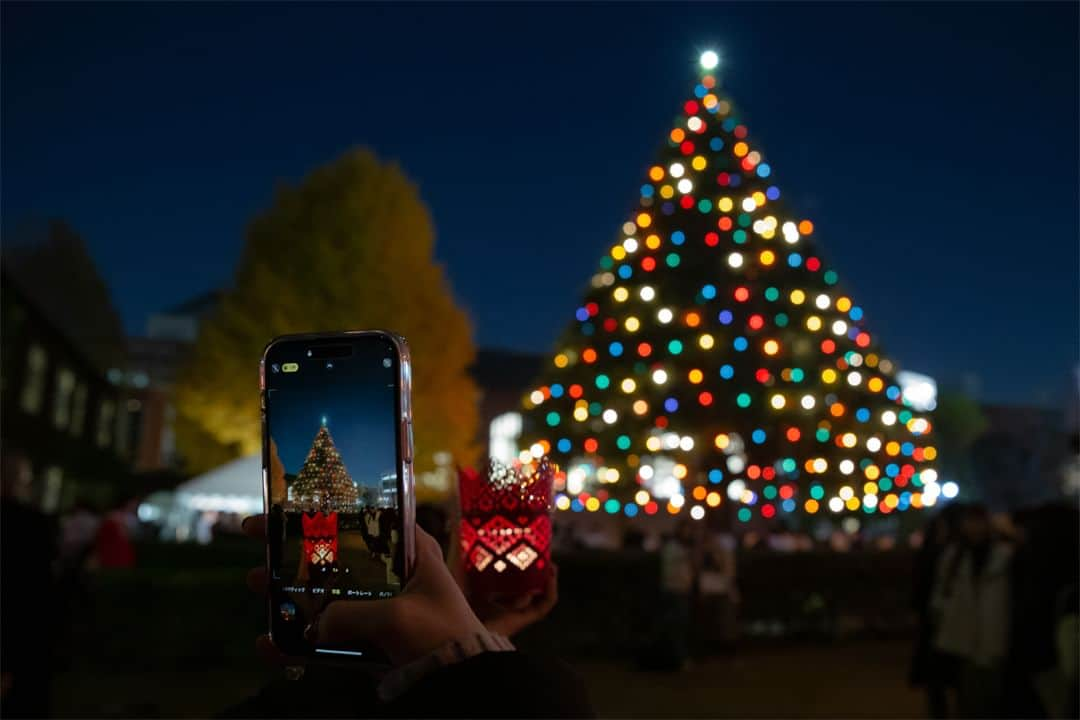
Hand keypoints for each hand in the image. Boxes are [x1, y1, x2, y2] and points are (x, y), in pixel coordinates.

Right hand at [244, 515, 485, 666]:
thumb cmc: (440, 636)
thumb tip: (315, 625)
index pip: (367, 517)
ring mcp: (381, 606)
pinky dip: (299, 642)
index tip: (289, 503)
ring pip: (328, 593)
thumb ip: (351, 614)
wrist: (461, 683)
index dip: (328, 509)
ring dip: (291, 589)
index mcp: (412, 551)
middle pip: (338, 552)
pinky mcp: (371, 639)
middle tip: (257, 536)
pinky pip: (329, 636)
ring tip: (256, 583)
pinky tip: (269, 645)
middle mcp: (395, 573)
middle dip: (296, 547)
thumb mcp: (397, 618)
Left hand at [446, 520, 558, 636]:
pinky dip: (550, 592)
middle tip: (540, 552)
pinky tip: (551, 574)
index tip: (521, 545)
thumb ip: (457, 546)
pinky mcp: (520, 623)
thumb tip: (457, 519)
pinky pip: (542, 607)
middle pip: (521, 587)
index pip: (502, 577)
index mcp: (481, 593)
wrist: (453, 630)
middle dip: (534, 570)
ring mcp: (510, 615)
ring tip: (551, 562)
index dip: (514, 562)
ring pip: (535, 597)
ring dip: (546, 580)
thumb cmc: (450, 600)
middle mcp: (497, 606)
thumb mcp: (455, 567)